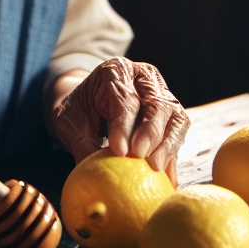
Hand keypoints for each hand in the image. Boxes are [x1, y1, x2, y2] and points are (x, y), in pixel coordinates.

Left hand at [50, 58, 189, 184]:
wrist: (89, 101)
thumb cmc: (79, 110)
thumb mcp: (70, 123)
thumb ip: (82, 145)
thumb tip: (94, 176)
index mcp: (116, 71)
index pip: (124, 97)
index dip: (124, 125)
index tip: (119, 151)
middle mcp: (144, 77)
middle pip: (157, 102)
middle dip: (151, 132)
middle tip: (141, 156)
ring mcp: (162, 92)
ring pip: (175, 116)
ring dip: (168, 144)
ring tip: (156, 168)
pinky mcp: (171, 113)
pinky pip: (178, 132)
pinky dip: (173, 154)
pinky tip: (166, 177)